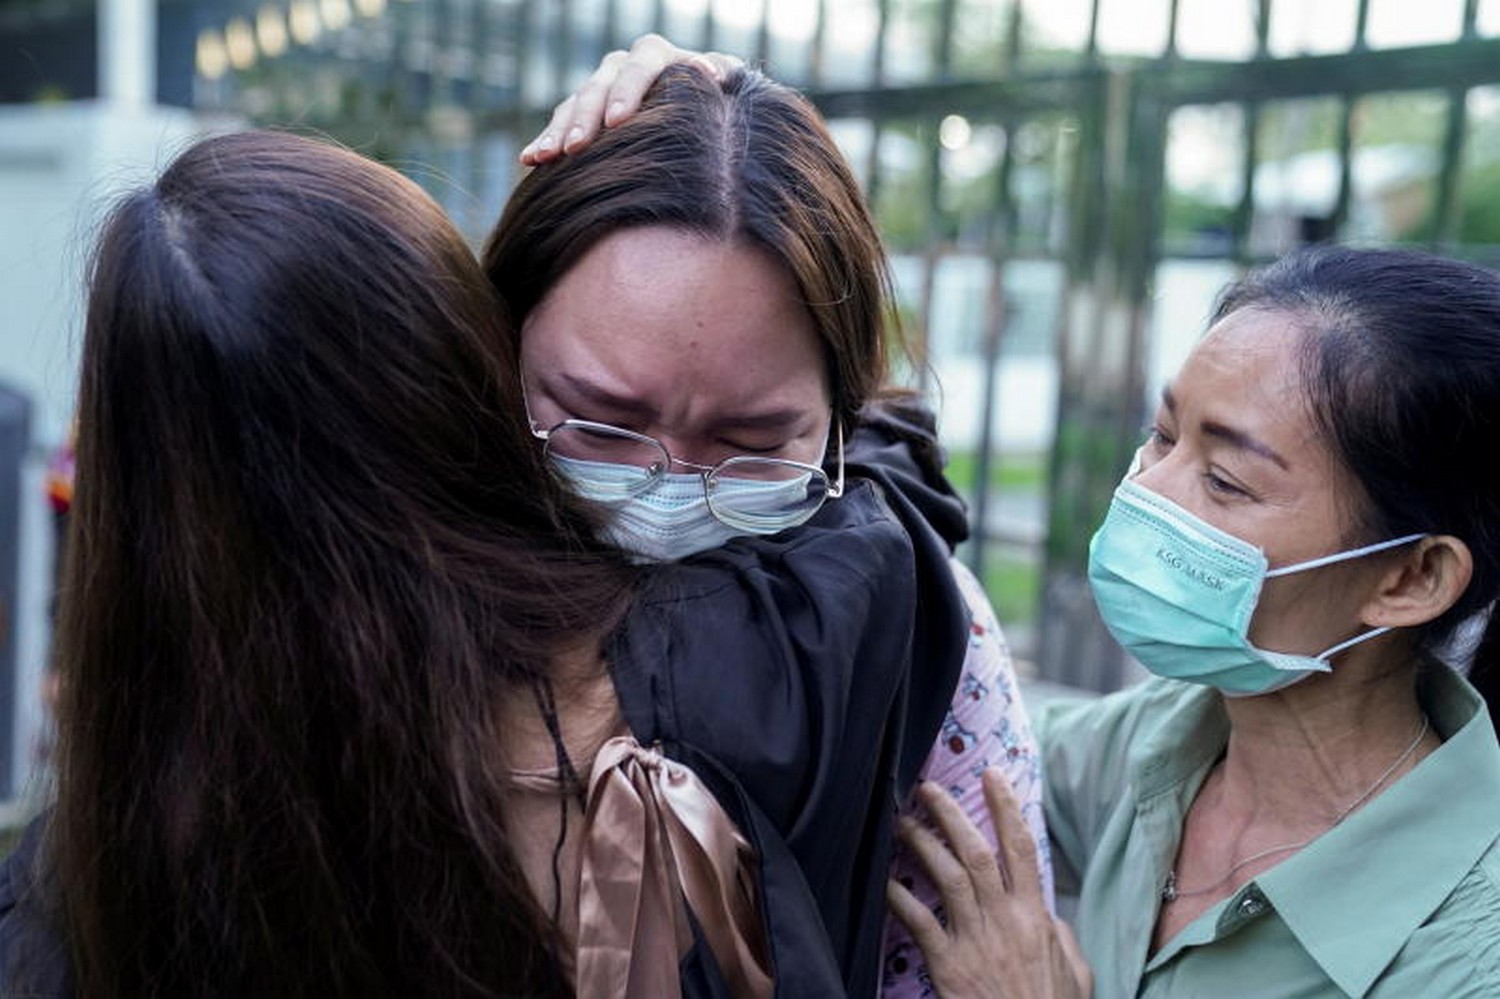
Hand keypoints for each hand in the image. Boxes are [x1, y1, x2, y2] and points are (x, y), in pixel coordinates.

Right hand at [519, 34, 743, 163]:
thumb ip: (723, 74)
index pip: (639, 67)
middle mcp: (621, 68)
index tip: (617, 121)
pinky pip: (558, 124)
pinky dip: (544, 142)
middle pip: (598, 87)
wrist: (702, 117)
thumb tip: (712, 74)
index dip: (627, 92)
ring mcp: (599, 90)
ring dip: (559, 132)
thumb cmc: (718, 101)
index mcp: (655, 56)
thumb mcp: (727, 86)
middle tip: (578, 148)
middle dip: (586, 118)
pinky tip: (528, 160)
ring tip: (545, 157)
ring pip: (573, 105)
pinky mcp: (583, 114)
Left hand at [888, 769, 1092, 998]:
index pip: (1020, 849)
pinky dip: (901, 899)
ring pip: (947, 878)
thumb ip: (1063, 938)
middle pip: (976, 853)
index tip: (992, 776)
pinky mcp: (949, 965)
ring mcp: (975, 940)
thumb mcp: (1077, 973)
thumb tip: (1051, 916)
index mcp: (1036, 917)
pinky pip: (921, 923)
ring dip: (923, 845)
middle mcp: (1005, 920)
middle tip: (928, 788)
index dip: (1006, 808)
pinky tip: (885, 881)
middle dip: (952, 815)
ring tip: (902, 823)